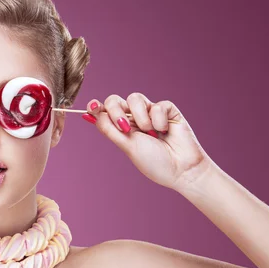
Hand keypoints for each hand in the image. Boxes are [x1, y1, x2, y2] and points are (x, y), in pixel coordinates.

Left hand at [81, 92, 212, 190]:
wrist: (181, 169)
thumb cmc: (154, 162)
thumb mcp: (126, 146)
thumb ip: (109, 129)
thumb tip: (88, 115)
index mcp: (121, 128)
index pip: (104, 111)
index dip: (97, 106)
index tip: (93, 107)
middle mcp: (134, 118)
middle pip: (115, 100)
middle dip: (116, 111)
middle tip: (124, 127)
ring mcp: (150, 112)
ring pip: (135, 98)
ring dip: (140, 117)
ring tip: (150, 133)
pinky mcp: (167, 110)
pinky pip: (157, 104)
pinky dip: (158, 119)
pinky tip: (164, 131)